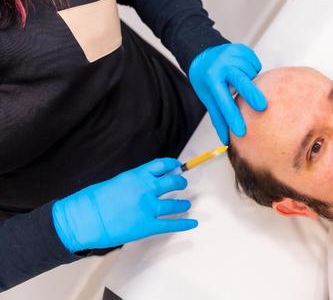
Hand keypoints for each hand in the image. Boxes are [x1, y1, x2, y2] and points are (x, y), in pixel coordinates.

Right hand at [52, 158, 196, 252]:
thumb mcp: (115, 182)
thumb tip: (143, 183)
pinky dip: (183, 224)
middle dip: (180, 182)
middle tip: (182, 184)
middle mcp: (146, 189)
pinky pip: (171, 224)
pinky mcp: (147, 226)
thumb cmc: (92, 200)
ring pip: (174, 204)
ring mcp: (148, 208)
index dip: (172, 164)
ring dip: (182, 204)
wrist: (83, 219)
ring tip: (186, 204)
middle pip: (173, 182)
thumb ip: (132, 181)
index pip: (161, 165)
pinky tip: (192, 223)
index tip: (177, 166)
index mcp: (137, 176)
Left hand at [188, 43, 266, 144]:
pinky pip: (255, 64)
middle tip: (262, 107)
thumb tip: (225, 141)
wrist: (204, 53)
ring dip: (250, 80)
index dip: (232, 118)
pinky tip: (243, 70)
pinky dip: (252, 70)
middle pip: (240, 81)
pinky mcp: (242, 48)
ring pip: (251, 73)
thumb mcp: (208, 97)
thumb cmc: (206, 79)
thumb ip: (218, 117)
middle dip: (252, 94)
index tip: (241, 131)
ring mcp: (232, 54)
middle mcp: (222, 65)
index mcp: (211, 79)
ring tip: (239, 79)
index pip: (223, 102)